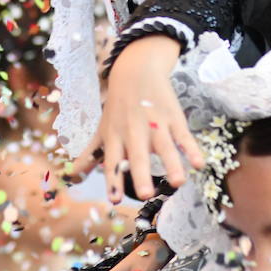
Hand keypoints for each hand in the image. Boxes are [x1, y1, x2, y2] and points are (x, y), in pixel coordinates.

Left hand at [75, 35, 204, 201]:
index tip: (113, 200)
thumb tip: (71, 178)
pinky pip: (183, 135)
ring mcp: (155, 123)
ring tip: (179, 182)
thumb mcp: (101, 129)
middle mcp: (133, 131)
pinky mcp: (172, 117)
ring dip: (172, 163)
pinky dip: (191, 148)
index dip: (112, 180)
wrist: (136, 70)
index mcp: (114, 136)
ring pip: (164, 145)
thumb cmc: (117, 106)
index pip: (112, 161)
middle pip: (138, 155)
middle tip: (145, 195)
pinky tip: (199, 163)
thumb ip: (89, 156)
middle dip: (141, 174)